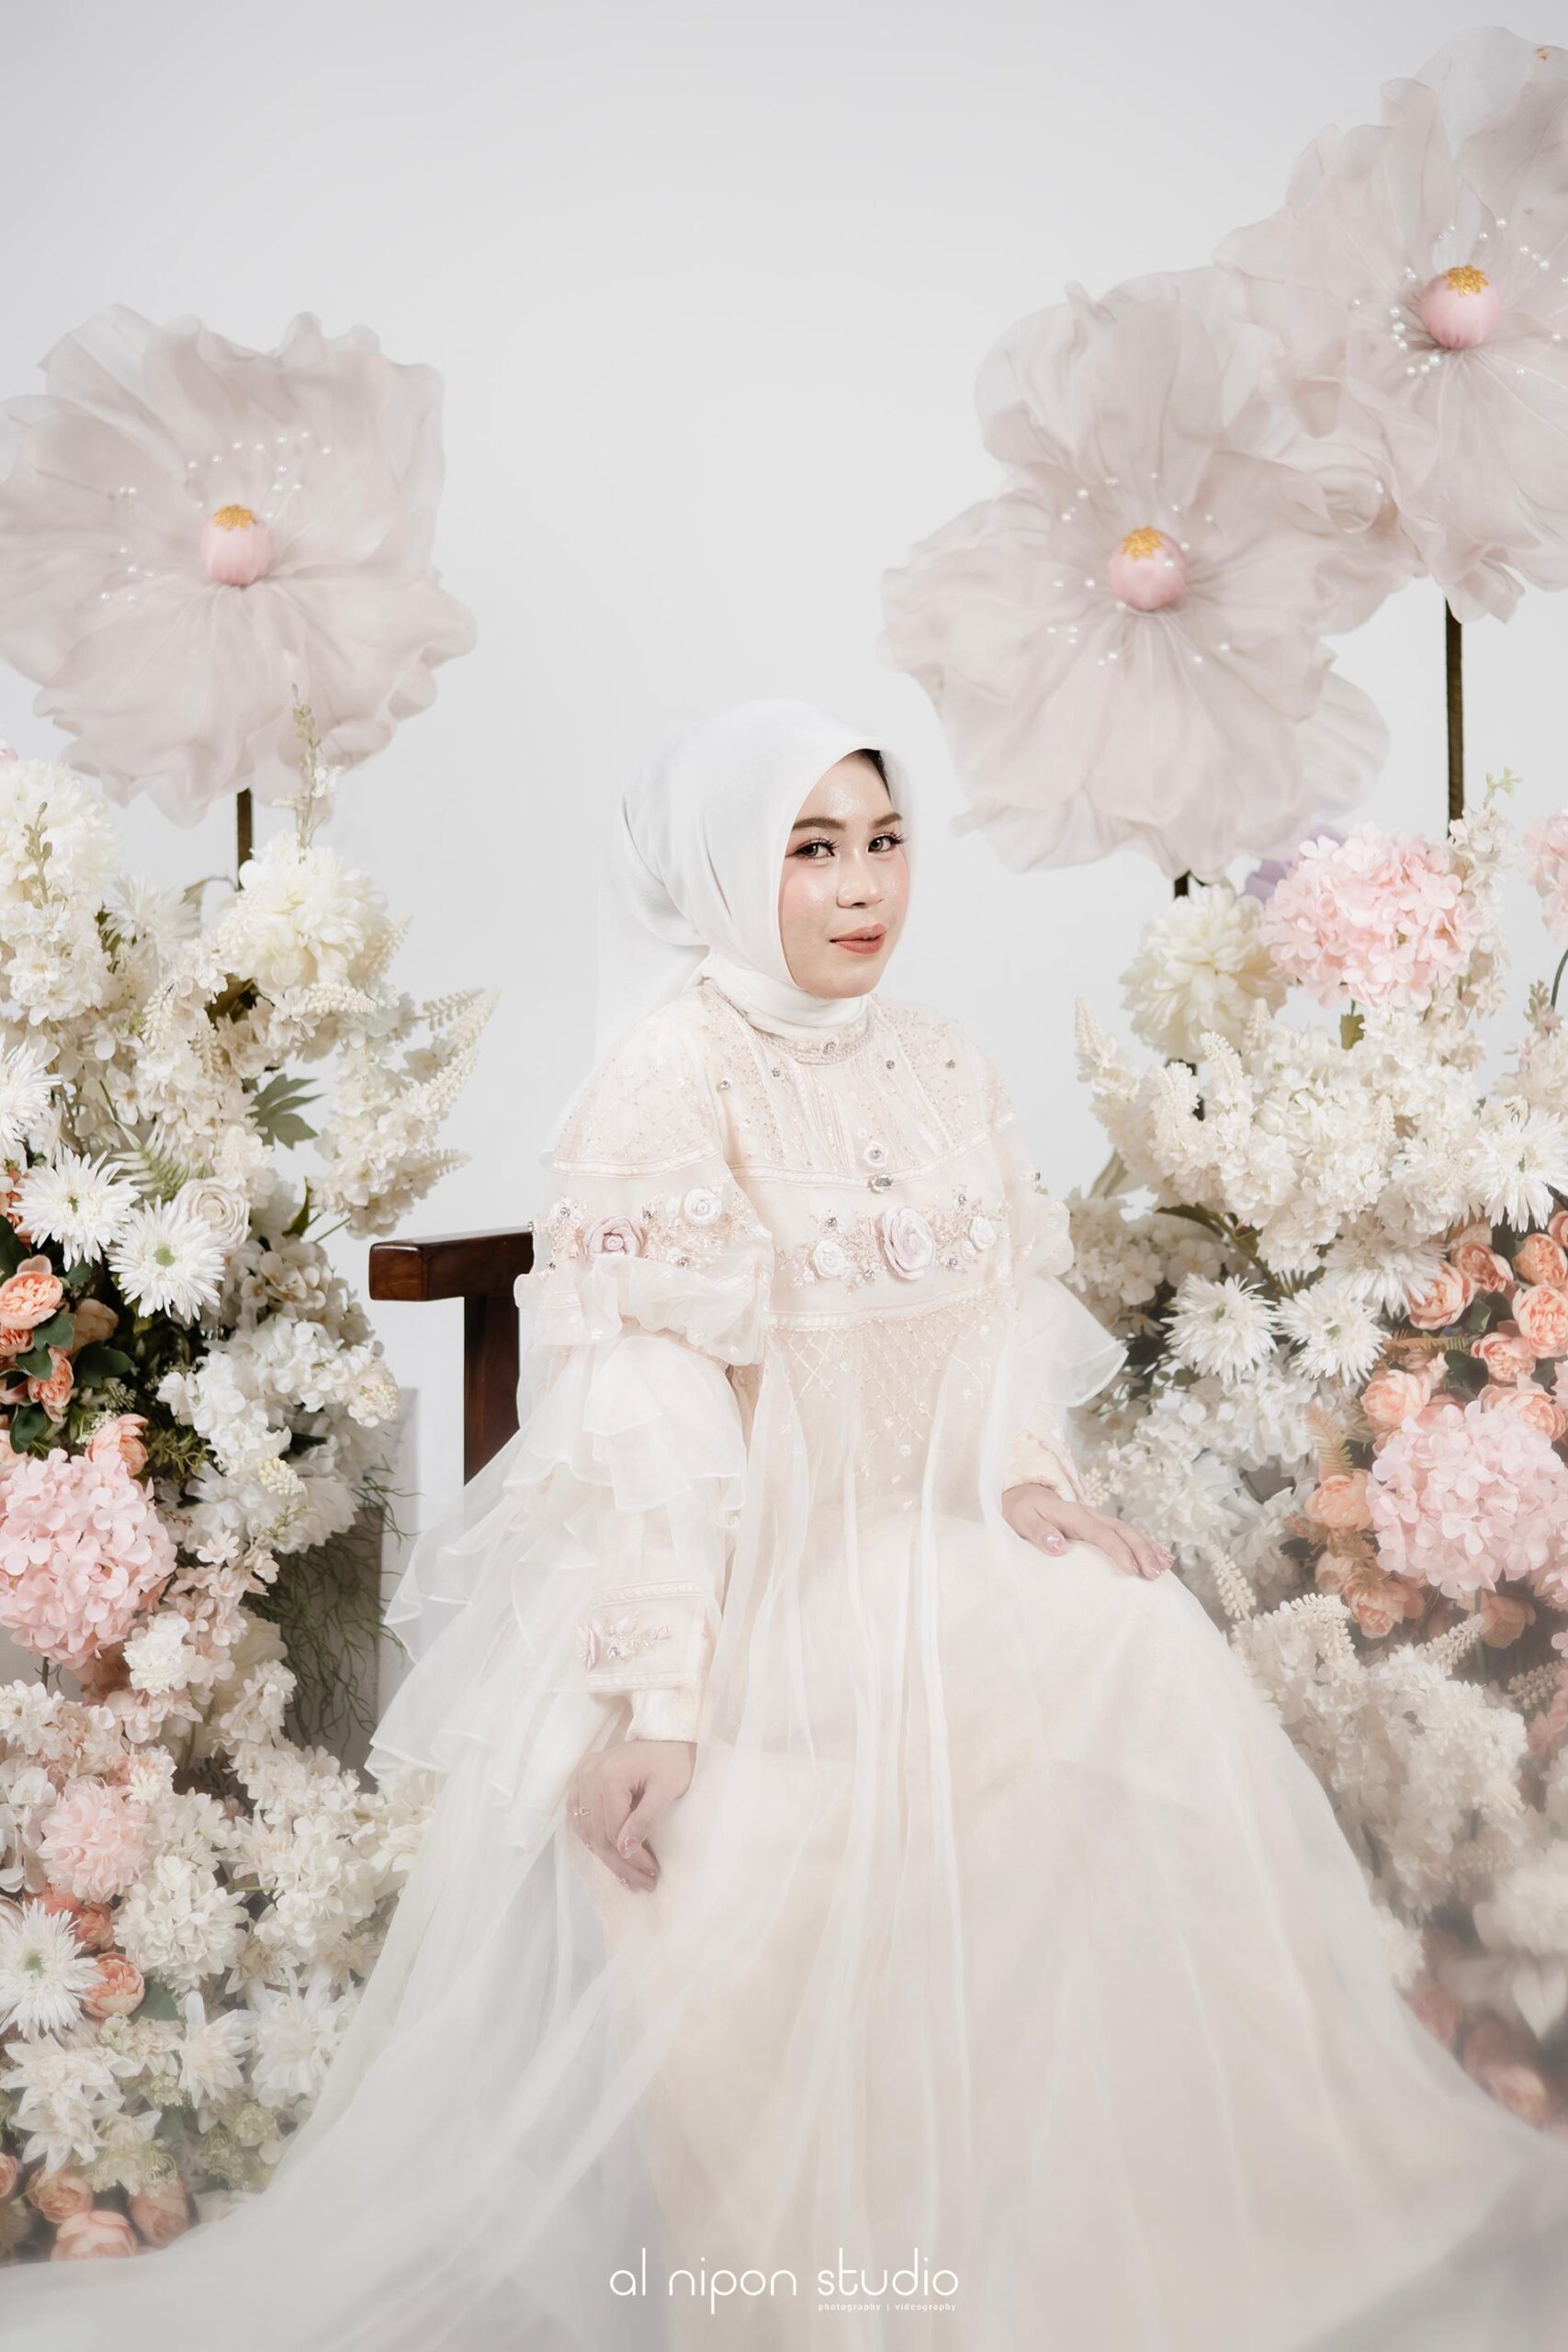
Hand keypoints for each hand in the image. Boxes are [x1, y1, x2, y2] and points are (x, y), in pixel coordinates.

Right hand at [566, 1737, 695, 1891]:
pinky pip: (580, 1816)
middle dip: (620, 1863)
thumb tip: (625, 1850)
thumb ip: (644, 1820)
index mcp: (608, 1775)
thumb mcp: (666, 1790)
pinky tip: (608, 1853)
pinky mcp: (583, 1778)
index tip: (651, 1874)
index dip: (631, 1857)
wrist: (667, 1733)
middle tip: (641, 1883)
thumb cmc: (672, 1760)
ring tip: (627, 1876)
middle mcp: (589, 1775)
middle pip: (597, 1834)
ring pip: (586, 1829)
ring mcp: (582, 1776)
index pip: (613, 1830)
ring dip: (605, 1855)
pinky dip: (593, 1837)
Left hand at [1001, 1483, 1172, 1581]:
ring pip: (1130, 1532)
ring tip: (1163, 1569)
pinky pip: (1128, 1535)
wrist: (1026, 1499)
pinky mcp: (1103, 1527)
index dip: (1117, 1550)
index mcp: (1073, 1514)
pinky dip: (1147, 1545)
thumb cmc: (1023, 1513)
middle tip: (1153, 1574)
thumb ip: (1038, 1532)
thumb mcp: (1022, 1520)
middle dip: (1141, 1551)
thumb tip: (1058, 1546)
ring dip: (1148, 1549)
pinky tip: (1162, 1559)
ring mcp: (1099, 1520)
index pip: (1100, 1533)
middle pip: (1122, 1530)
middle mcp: (1091, 1515)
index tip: (1131, 1569)